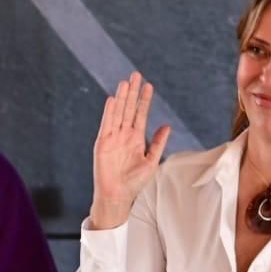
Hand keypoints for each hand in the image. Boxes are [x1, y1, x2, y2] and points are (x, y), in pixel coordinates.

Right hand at [90, 72, 170, 229]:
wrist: (118, 196)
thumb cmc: (134, 182)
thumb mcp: (152, 162)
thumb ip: (159, 143)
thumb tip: (167, 126)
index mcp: (137, 138)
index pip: (141, 114)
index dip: (145, 100)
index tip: (149, 86)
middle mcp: (124, 135)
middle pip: (129, 109)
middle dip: (133, 92)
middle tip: (136, 75)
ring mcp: (113, 138)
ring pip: (118, 113)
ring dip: (121, 98)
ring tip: (126, 82)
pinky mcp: (103, 143)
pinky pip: (107, 124)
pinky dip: (109, 112)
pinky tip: (112, 100)